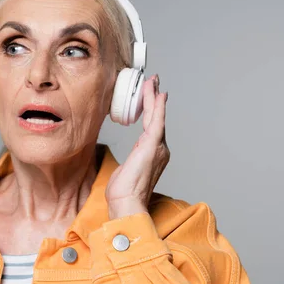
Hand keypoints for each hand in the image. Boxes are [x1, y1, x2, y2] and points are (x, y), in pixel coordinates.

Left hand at [105, 74, 169, 219]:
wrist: (127, 203)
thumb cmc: (124, 192)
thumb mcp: (127, 171)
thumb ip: (132, 162)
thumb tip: (130, 162)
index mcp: (153, 154)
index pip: (152, 126)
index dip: (152, 109)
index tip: (151, 96)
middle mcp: (159, 149)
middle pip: (156, 118)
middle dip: (154, 98)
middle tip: (154, 81)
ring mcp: (158, 147)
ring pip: (156, 116)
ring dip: (154, 97)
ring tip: (152, 82)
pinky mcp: (153, 146)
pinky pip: (156, 122)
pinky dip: (158, 107)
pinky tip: (159, 95)